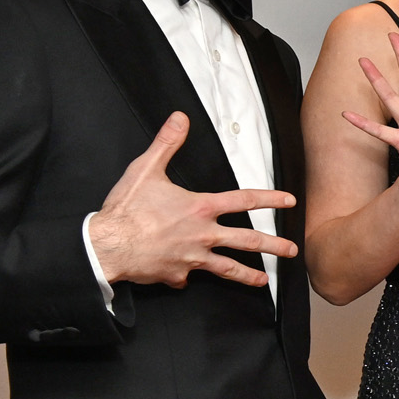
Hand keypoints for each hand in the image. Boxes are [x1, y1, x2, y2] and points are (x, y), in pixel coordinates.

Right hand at [84, 111, 296, 289]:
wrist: (106, 246)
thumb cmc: (126, 209)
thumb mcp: (146, 169)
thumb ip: (167, 143)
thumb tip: (180, 118)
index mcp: (201, 207)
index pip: (244, 200)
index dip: (270, 199)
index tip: (290, 201)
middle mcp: (203, 234)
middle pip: (249, 240)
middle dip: (274, 245)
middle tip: (292, 250)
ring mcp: (193, 257)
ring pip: (228, 268)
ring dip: (248, 275)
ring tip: (264, 280)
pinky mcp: (178, 274)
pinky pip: (187, 276)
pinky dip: (188, 275)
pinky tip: (187, 277)